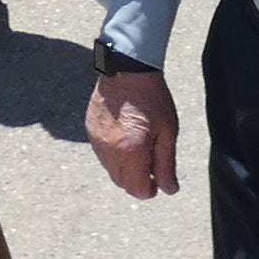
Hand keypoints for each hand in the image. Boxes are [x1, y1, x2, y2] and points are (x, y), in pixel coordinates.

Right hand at [86, 68, 180, 198]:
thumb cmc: (152, 99)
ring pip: (111, 169)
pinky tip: (125, 137)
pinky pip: (102, 154)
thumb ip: (166, 165)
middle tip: (151, 165)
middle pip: (122, 183)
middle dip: (137, 181)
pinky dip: (113, 154)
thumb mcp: (168, 132)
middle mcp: (109, 151)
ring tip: (139, 148)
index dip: (149, 190)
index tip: (158, 181)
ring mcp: (97, 141)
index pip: (136, 189)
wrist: (127, 69)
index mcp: (131, 152)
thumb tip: (168, 190)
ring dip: (125, 168)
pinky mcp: (90, 130)